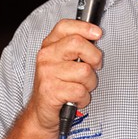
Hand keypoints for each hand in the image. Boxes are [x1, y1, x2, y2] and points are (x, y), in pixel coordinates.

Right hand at [10, 19, 102, 138]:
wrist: (40, 112)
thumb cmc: (57, 85)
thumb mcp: (62, 62)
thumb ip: (75, 47)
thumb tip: (96, 36)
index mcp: (49, 45)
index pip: (65, 26)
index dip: (84, 27)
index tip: (97, 33)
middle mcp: (46, 56)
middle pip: (78, 43)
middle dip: (94, 57)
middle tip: (94, 67)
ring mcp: (47, 73)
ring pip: (84, 71)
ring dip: (90, 83)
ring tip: (81, 87)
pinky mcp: (51, 91)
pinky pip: (80, 91)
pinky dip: (84, 98)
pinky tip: (76, 99)